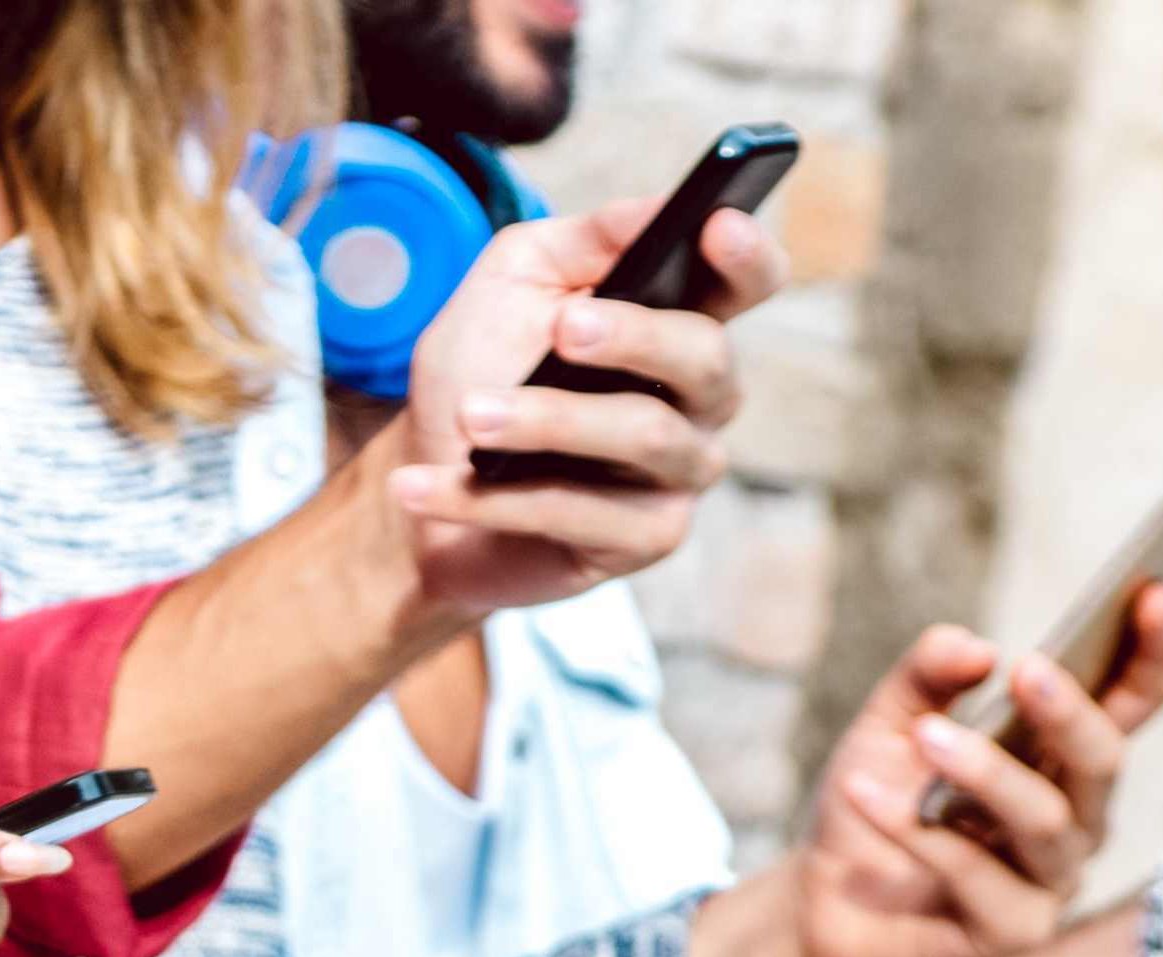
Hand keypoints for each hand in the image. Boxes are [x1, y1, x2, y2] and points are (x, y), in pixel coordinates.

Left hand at [387, 201, 791, 622]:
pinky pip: (577, 512)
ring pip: (644, 435)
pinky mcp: (640, 540)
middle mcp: (697, 400)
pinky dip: (491, 498)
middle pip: (705, 357)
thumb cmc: (478, 371)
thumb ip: (580, 243)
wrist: (415, 484)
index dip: (747, 257)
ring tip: (471, 415)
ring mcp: (677, 475)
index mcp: (676, 324)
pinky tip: (421, 486)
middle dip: (633, 337)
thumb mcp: (509, 286)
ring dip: (548, 421)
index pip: (746, 284)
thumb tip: (653, 209)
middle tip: (564, 331)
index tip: (718, 224)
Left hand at [692, 623, 1150, 956]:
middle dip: (1070, 712)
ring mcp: (1049, 878)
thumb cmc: (875, 801)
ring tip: (924, 736)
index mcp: (1062, 758)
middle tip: (1026, 670)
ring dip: (983, 772)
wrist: (817, 900)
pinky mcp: (1011, 930)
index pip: (1132, 703)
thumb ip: (928, 676)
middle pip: (1101, 760)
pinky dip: (915, 830)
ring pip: (1043, 819)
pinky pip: (974, 874)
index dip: (1152, 653)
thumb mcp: (888, 724)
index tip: (1152, 592)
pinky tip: (863, 792)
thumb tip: (976, 646)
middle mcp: (1075, 817)